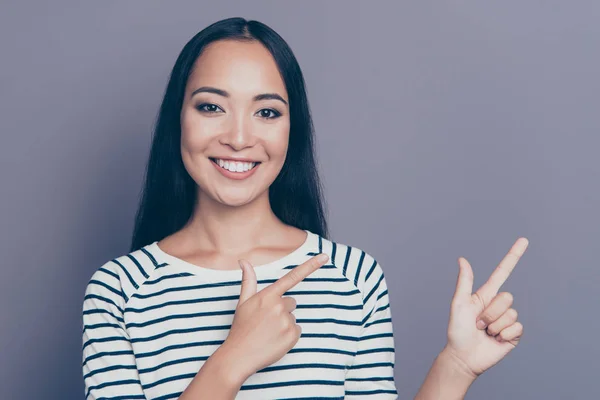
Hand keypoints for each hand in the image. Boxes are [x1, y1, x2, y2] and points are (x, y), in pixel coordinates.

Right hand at [221, 253, 329, 379]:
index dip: (310, 265)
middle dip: (282, 310)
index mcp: (268, 295)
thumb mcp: (243, 302)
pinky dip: (288, 335)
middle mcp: (279, 306)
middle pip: (291, 302)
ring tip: (268, 332)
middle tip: (266, 321)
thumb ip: (248, 280)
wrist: (239, 355)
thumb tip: (243, 261)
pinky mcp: (292, 335)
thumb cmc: (241, 328)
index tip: (324, 256)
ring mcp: (286, 321)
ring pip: (293, 317)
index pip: (292, 277)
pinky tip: (275, 340)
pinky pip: (297, 330)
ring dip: (284, 323)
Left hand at [442, 237, 528, 377]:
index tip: (524, 240)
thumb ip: (464, 282)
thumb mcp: (459, 304)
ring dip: (494, 325)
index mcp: (486, 294)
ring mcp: (507, 319)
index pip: (503, 272)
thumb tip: (462, 259)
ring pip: (510, 313)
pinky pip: (516, 327)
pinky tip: (494, 340)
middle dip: (489, 312)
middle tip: (478, 323)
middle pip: (506, 297)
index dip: (513, 256)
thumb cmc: (457, 330)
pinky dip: (503, 334)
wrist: (464, 357)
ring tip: (484, 332)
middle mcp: (498, 305)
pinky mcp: (513, 334)